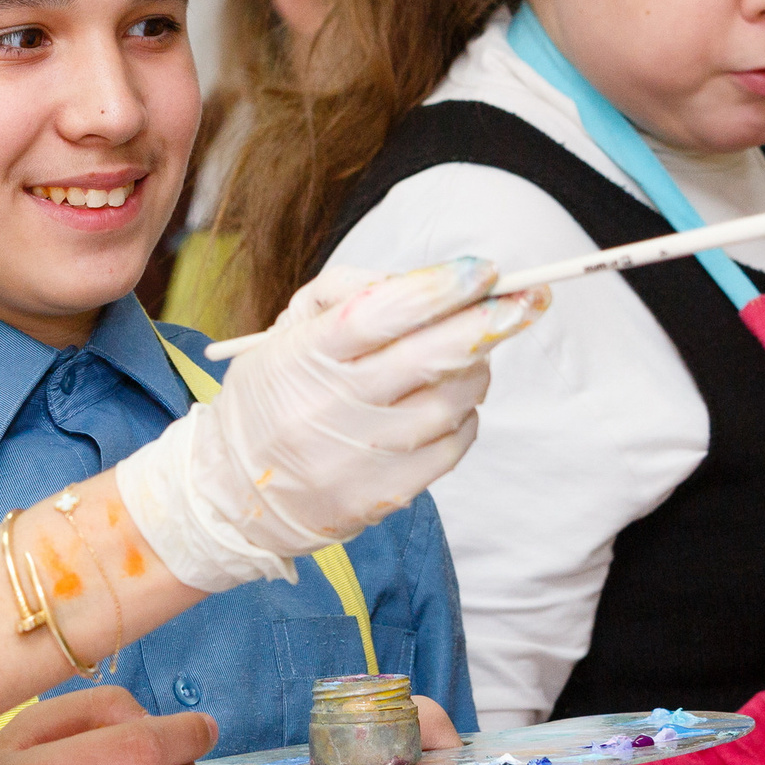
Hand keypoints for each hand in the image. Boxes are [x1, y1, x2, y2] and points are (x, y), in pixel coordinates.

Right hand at [120, 260, 548, 589]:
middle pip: (431, 357)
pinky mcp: (384, 494)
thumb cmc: (273, 394)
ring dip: (475, 369)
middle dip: (490, 322)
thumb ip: (348, 293)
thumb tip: (425, 282)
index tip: (486, 269)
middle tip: (530, 298)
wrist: (234, 491)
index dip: (441, 288)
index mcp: (304, 356)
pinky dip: (463, 415)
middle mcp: (331, 407)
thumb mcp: (286, 331)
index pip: (381, 313)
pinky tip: (447, 402)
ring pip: (452, 401)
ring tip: (470, 353)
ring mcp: (361, 456)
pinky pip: (452, 445)